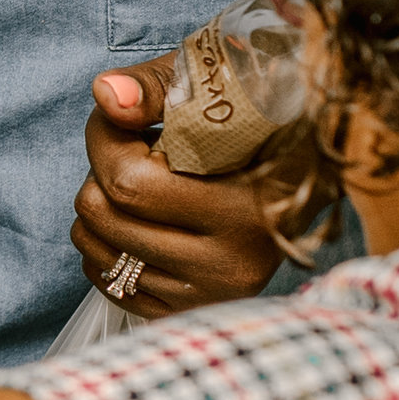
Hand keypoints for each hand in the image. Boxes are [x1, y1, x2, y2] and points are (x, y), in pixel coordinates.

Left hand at [71, 55, 283, 313]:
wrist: (300, 172)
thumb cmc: (248, 120)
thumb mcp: (209, 87)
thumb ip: (152, 88)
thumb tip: (107, 97)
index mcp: (248, 206)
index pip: (130, 182)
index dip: (103, 140)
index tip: (116, 120)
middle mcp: (235, 261)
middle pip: (106, 215)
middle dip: (98, 174)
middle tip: (130, 153)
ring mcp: (213, 293)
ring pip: (100, 251)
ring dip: (98, 211)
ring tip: (138, 187)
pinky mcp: (193, 311)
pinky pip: (110, 285)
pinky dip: (105, 249)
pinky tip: (135, 222)